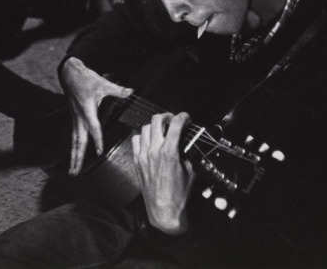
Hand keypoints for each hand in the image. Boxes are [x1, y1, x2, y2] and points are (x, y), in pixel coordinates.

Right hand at [60, 57, 132, 174]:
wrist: (69, 74)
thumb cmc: (86, 79)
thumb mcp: (103, 83)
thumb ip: (117, 90)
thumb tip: (131, 91)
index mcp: (87, 110)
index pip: (94, 128)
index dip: (97, 139)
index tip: (99, 152)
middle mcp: (80, 118)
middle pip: (78, 142)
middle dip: (77, 158)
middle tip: (74, 173)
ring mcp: (75, 120)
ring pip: (74, 142)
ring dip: (73, 157)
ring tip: (72, 171)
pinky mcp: (74, 119)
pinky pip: (74, 137)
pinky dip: (74, 148)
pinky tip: (74, 156)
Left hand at [132, 112, 194, 234]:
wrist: (164, 211)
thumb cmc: (178, 195)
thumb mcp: (191, 171)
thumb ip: (188, 153)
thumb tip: (188, 142)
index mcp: (169, 152)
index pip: (176, 124)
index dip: (183, 117)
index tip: (186, 118)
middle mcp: (154, 150)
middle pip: (157, 120)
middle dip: (167, 116)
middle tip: (173, 120)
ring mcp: (143, 155)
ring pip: (145, 128)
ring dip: (155, 125)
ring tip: (161, 129)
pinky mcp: (137, 161)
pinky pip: (135, 140)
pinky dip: (142, 136)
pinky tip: (149, 140)